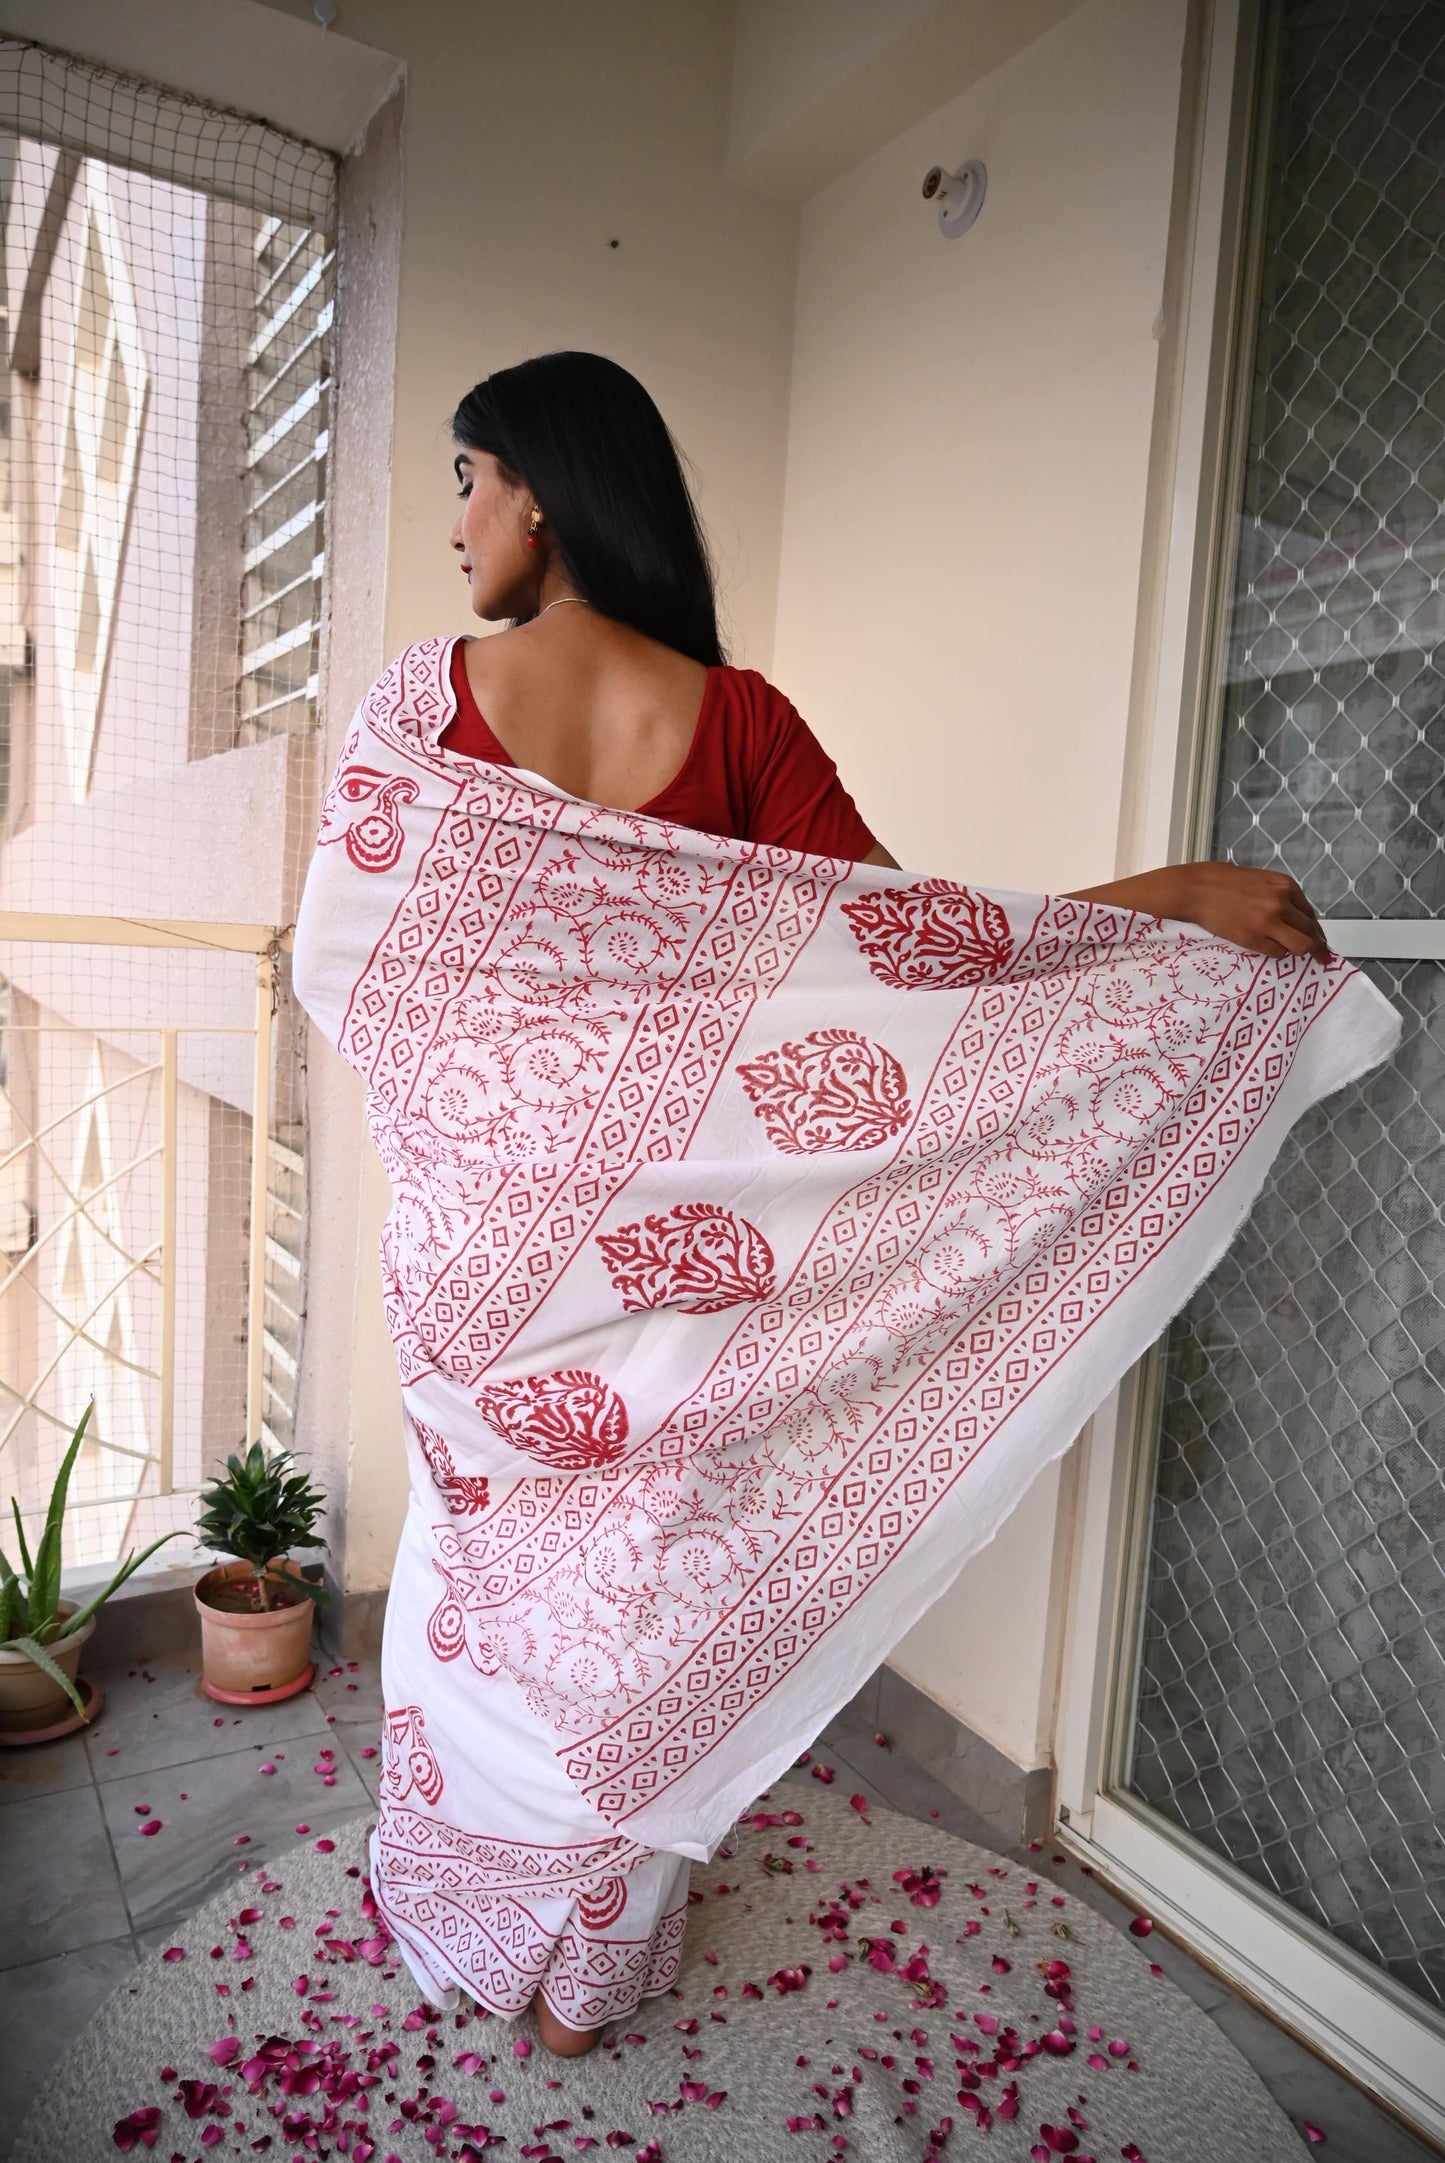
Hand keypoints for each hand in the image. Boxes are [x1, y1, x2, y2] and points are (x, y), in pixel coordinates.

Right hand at [1067, 863, 1330, 961]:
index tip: (1316, 937)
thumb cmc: (1222, 880)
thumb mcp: (1258, 879)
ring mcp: (1269, 922)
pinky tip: (1272, 950)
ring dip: (1302, 952)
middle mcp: (1282, 903)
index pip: (1310, 912)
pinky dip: (1278, 953)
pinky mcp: (1253, 938)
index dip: (1314, 927)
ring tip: (1303, 959)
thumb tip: (1291, 914)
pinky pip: (1277, 952)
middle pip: (1310, 930)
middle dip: (1317, 944)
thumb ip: (1277, 894)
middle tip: (1322, 956)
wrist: (1196, 889)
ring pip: (1301, 945)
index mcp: (1285, 885)